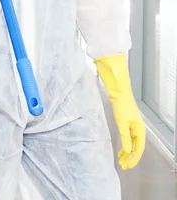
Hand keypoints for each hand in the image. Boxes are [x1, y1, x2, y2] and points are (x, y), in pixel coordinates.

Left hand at [95, 54, 144, 169]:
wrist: (119, 93)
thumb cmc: (122, 106)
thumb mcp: (122, 123)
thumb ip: (125, 137)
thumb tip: (128, 150)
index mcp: (140, 129)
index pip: (139, 148)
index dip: (134, 158)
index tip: (128, 166)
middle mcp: (138, 129)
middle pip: (136, 147)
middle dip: (130, 157)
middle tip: (123, 166)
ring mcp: (133, 127)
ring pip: (131, 143)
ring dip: (127, 152)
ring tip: (121, 161)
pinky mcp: (127, 124)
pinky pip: (128, 138)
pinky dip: (124, 145)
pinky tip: (121, 151)